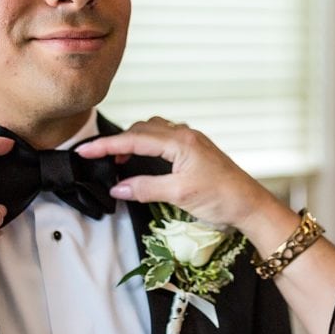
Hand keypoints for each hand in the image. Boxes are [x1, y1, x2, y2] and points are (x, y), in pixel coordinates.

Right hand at [76, 117, 290, 235]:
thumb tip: (118, 188)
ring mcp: (191, 140)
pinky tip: (144, 158)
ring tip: (120, 160)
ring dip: (133, 141)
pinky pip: (164, 137)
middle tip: (98, 158)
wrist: (250, 203)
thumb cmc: (220, 198)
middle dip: (117, 141)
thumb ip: (146, 188)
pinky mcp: (196, 149)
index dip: (106, 145)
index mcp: (180, 141)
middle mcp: (185, 134)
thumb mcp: (179, 195)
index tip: (84, 151)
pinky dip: (148, 144)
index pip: (134, 139)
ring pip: (153, 130)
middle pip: (141, 129)